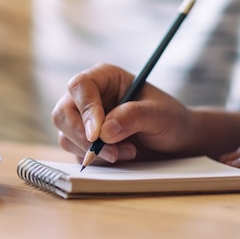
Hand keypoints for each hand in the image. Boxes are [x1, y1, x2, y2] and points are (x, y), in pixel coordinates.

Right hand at [52, 63, 198, 163]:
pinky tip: (121, 156)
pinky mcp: (84, 141)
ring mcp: (83, 120)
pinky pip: (76, 153)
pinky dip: (96, 160)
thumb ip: (133, 116)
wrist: (176, 142)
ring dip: (93, 151)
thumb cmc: (170, 119)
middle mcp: (89, 97)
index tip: (97, 134)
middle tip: (111, 152)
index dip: (85, 109)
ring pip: (65, 135)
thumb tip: (104, 131)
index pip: (80, 86)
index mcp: (104, 77)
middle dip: (82, 136)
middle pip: (63, 113)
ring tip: (128, 152)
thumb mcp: (159, 115)